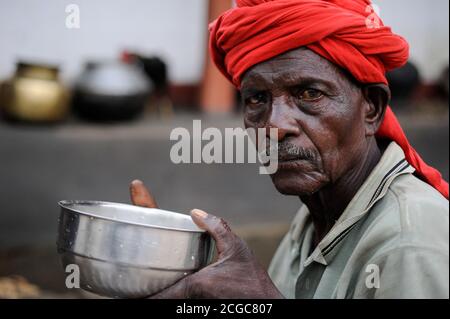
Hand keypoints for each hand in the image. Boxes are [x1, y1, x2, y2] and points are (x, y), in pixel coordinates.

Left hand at [129, 179, 283, 298]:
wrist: (267, 305)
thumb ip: (217, 227)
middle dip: (141, 293)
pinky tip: (161, 288)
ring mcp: (196, 306)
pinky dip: (168, 295)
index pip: (156, 297)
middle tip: (124, 287)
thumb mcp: (237, 249)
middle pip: (159, 298)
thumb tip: (195, 212)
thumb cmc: (253, 281)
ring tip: (136, 287)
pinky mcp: (201, 306)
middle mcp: (191, 299)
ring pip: (168, 300)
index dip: (137, 296)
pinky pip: (178, 300)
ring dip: (154, 294)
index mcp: (194, 285)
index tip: (120, 294)